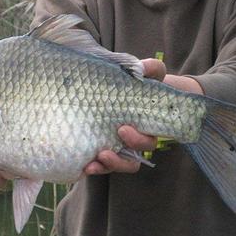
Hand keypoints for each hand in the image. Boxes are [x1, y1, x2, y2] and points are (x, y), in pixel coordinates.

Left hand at [84, 58, 202, 175]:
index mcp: (145, 126)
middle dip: (121, 156)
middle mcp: (133, 141)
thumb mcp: (148, 73)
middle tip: (108, 145)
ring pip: (118, 165)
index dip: (138, 141)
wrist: (124, 88)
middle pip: (133, 158)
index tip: (123, 129)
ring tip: (94, 163)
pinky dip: (95, 167)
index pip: (148, 141)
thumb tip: (144, 68)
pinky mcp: (102, 149)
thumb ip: (151, 69)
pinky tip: (84, 165)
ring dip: (108, 166)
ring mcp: (117, 146)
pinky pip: (101, 165)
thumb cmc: (138, 83)